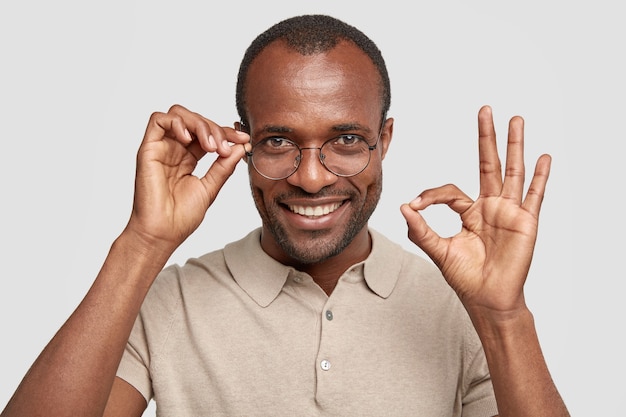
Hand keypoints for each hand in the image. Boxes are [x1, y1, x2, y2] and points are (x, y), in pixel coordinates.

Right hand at [125, 104, 249, 251]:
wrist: (162, 233)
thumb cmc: (181, 217)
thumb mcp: (211, 187)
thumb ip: (224, 166)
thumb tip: (241, 147)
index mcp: (188, 158)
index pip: (208, 134)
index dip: (226, 133)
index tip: (244, 140)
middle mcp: (174, 149)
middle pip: (195, 120)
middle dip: (216, 129)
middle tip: (226, 148)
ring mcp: (160, 148)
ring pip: (179, 115)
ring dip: (200, 124)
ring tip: (211, 146)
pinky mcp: (148, 149)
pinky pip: (158, 120)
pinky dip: (177, 123)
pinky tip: (188, 139)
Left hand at [400, 105, 550, 314]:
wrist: (487, 300)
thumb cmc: (466, 278)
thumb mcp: (438, 251)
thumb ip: (420, 229)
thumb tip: (402, 207)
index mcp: (470, 212)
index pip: (451, 190)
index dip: (431, 195)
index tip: (415, 205)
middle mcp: (491, 207)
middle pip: (489, 164)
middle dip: (487, 137)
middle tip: (485, 110)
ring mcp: (510, 212)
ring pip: (512, 172)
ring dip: (514, 146)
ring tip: (516, 120)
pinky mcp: (525, 223)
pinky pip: (534, 196)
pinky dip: (540, 177)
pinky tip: (544, 157)